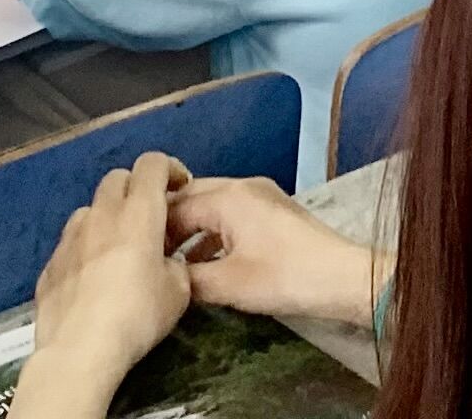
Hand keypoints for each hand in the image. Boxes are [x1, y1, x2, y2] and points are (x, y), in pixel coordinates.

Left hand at [15, 155, 191, 410]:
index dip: (170, 169)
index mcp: (139, 213)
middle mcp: (101, 216)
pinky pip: (70, 244)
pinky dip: (85, 249)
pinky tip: (91, 280)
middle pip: (117, 178)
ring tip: (117, 248)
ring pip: (90, 209)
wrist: (79, 352)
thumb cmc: (137, 316)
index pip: (153, 164)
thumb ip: (175, 263)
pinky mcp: (49, 266)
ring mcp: (70, 239)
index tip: (180, 189)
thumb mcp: (179, 291)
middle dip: (136, 189)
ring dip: (107, 218)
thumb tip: (165, 261)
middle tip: (150, 218)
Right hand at [159, 173, 372, 324]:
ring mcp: (261, 197)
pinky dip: (212, 236)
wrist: (342, 278)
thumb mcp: (227, 284)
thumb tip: (161, 279)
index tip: (129, 256)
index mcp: (229, 197)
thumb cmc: (284, 277)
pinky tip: (201, 265)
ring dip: (190, 231)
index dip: (150, 231)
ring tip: (167, 263)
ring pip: (212, 207)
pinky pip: (231, 217)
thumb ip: (188, 279)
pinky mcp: (273, 213)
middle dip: (168, 225)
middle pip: (192, 198)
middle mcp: (244, 187)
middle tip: (144, 256)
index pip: (175, 206)